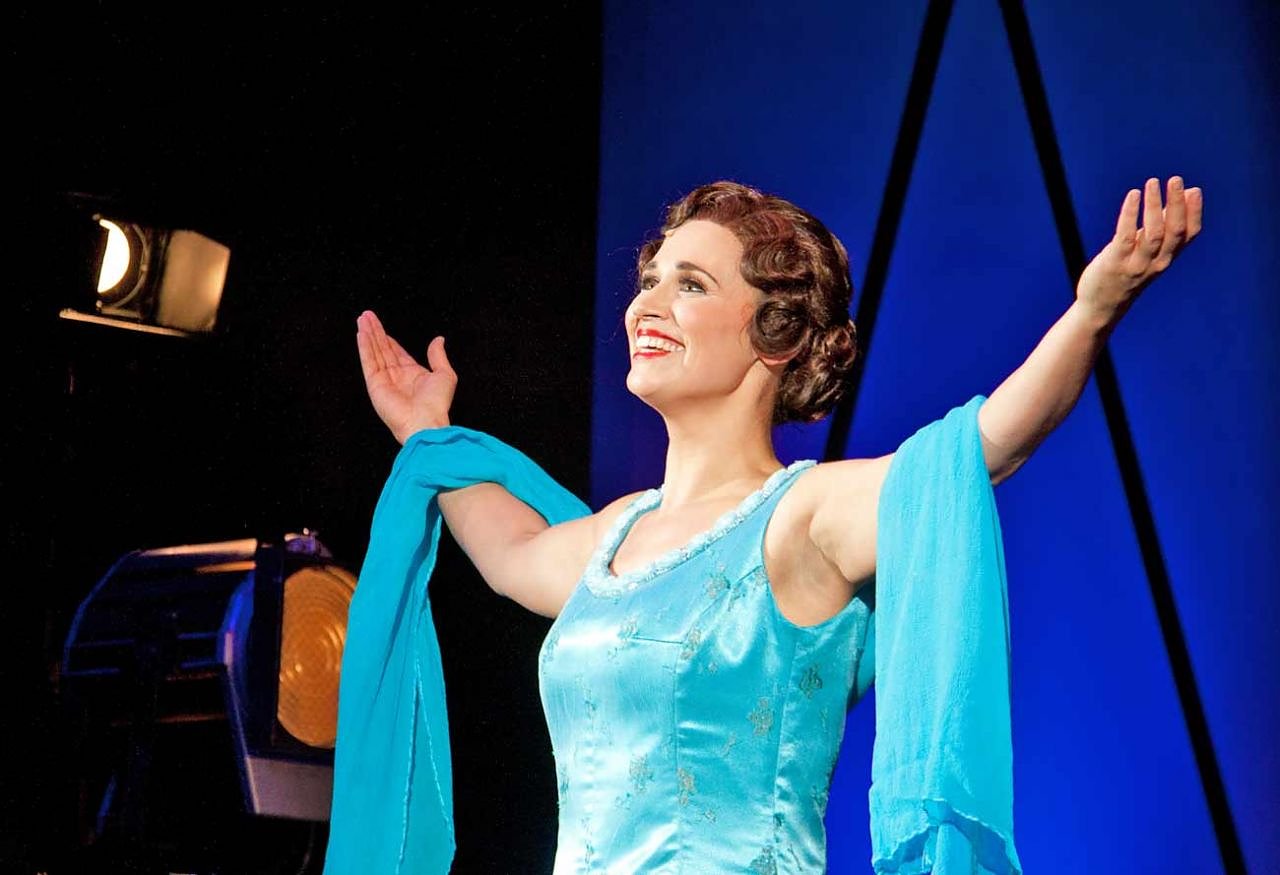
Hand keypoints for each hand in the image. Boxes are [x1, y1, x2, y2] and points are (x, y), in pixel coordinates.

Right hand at [355, 310, 455, 443]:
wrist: (425, 421)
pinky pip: (368, 362)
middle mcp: (396, 377)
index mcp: (412, 375)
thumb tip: (439, 339)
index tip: (379, 326)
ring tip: (361, 319)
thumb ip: (438, 356)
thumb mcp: (445, 374)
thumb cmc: (437, 403)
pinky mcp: (374, 385)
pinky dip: (364, 347)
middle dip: (374, 332)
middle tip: (366, 316)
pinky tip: (361, 334)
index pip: (396, 353)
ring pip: (374, 352)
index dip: (388, 339)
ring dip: (367, 335)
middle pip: (382, 349)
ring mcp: (384, 381)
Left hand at [1076, 176, 1203, 325]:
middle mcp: (1157, 263)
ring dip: (1154, 206)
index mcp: (1168, 258)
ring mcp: (1137, 265)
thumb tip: (1186, 193)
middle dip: (1177, 204)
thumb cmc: (1126, 272)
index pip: (1189, 234)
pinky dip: (1130, 214)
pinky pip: (1125, 236)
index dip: (1194, 212)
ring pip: (1153, 234)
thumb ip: (1165, 225)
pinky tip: (1133, 196)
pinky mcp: (1115, 264)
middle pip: (1174, 231)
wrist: (1101, 307)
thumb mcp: (1149, 250)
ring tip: (1152, 183)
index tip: (1193, 190)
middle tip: (1175, 180)